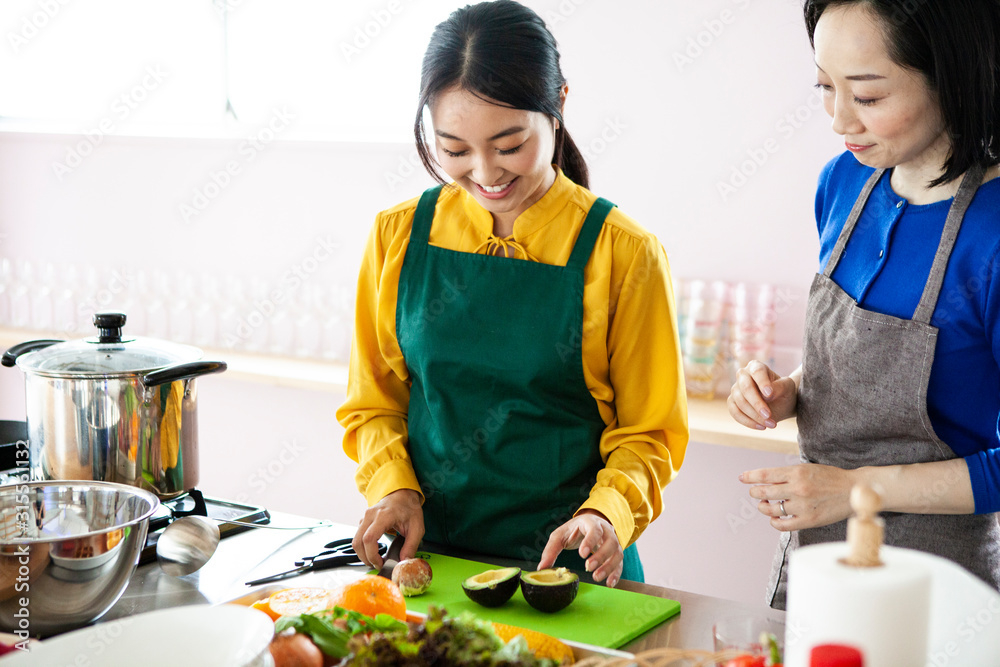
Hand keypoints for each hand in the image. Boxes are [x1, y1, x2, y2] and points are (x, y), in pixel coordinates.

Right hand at [352, 489, 423, 568]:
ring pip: (355, 540)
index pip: (369, 538)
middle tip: (378, 564)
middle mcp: (370, 515)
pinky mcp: (364, 520)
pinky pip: (358, 536)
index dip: (372, 555)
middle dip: (365, 558)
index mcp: (384, 515)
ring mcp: (365, 517)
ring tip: (375, 560)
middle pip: (358, 542)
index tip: (381, 563)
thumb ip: (411, 546)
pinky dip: (363, 547)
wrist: (403, 494)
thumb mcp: (417, 527)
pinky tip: (373, 551)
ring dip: (362, 554)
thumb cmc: (409, 508)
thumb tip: (404, 562)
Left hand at [538, 510, 623, 587]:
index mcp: (591, 522)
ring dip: (609, 566)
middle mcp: (606, 531)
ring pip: (617, 553)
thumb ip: (551, 550)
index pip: (594, 529)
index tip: (582, 554)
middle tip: (588, 568)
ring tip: (596, 577)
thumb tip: (542, 568)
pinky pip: (620, 563)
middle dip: (600, 556)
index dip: (590, 541)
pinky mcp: (615, 552)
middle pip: (610, 542)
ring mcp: (613, 541)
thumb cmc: (574, 530)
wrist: (590, 524)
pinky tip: (609, 583)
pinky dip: (616, 573)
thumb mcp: (560, 535)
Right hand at [728, 360, 797, 429]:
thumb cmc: (785, 392)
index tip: (770, 394)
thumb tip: (766, 396)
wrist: (782, 403)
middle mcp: (743, 375)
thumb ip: (779, 387)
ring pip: (740, 402)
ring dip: (754, 415)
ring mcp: (735, 389)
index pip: (757, 372)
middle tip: (769, 415)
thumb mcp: (788, 387)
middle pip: (746, 388)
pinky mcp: (732, 402)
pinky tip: (761, 427)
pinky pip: (734, 412)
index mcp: (756, 367)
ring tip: (771, 424)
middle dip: (757, 403)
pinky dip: (747, 421)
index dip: (762, 383)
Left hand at [740, 463, 858, 530]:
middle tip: (754, 492)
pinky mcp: (808, 520)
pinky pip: (782, 525)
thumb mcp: (808, 468)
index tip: (742, 478)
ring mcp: (803, 506)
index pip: (765, 475)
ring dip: (763, 507)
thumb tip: (765, 480)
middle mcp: (798, 488)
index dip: (750, 476)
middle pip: (764, 492)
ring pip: (771, 509)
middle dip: (754, 492)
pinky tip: (773, 518)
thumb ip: (787, 475)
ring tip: (764, 505)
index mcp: (797, 472)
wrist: (854, 490)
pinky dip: (773, 522)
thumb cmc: (830, 478)